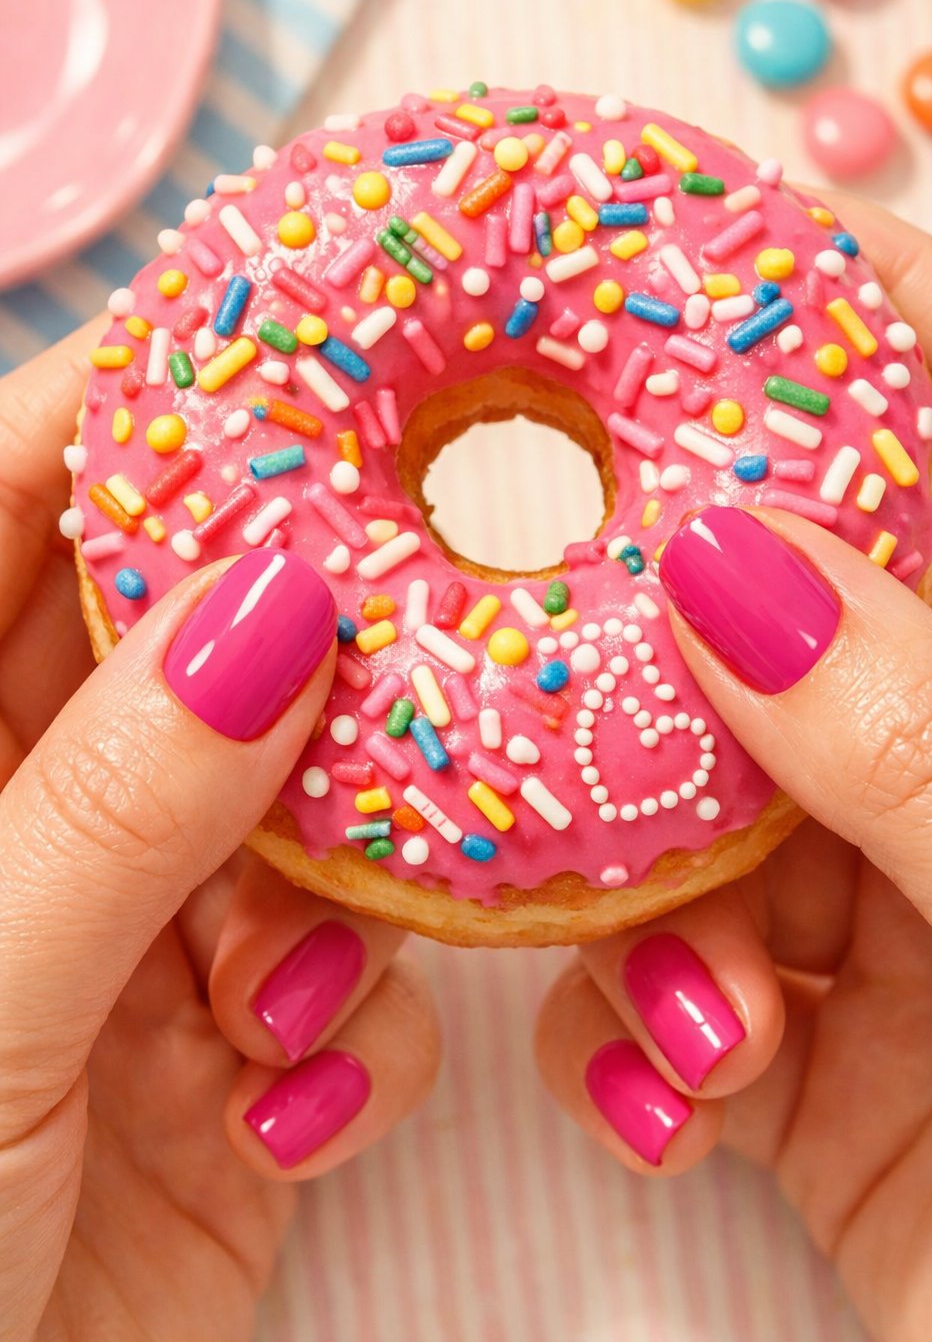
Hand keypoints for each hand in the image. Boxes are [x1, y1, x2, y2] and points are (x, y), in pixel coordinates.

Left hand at [0, 324, 439, 1341]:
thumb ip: (113, 802)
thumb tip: (270, 609)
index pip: (17, 501)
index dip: (145, 401)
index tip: (292, 314)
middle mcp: (29, 805)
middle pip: (186, 639)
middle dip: (301, 628)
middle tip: (426, 568)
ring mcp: (137, 921)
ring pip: (297, 801)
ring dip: (338, 869)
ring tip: (309, 945)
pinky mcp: (230, 1042)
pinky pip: (346, 967)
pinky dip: (356, 1013)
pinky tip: (303, 1082)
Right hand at [536, 197, 931, 1341]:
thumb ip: (928, 751)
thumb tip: (734, 569)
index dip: (873, 309)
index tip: (708, 233)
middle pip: (833, 590)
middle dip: (696, 576)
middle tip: (542, 503)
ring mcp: (915, 895)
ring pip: (725, 783)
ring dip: (656, 857)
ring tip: (646, 929)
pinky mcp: (832, 1039)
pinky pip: (693, 964)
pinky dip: (651, 1012)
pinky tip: (681, 1076)